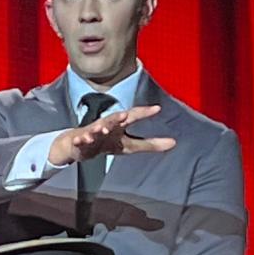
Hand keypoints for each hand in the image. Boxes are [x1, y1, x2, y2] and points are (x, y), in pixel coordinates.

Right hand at [48, 103, 174, 166]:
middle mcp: (106, 125)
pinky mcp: (81, 141)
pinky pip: (81, 140)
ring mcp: (92, 132)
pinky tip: (84, 140)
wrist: (79, 145)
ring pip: (95, 129)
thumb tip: (174, 143)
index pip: (133, 116)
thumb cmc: (107, 142)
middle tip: (124, 114)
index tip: (157, 109)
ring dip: (99, 129)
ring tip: (103, 130)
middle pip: (113, 119)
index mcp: (119, 124)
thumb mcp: (130, 145)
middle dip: (117, 117)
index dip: (144, 113)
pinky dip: (82, 140)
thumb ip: (151, 144)